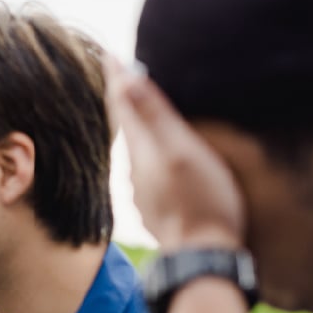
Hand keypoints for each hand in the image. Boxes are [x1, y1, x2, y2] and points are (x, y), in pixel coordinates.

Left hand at [105, 56, 245, 253]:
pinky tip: (158, 154)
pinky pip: (149, 168)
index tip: (108, 53)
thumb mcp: (179, 152)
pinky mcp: (160, 207)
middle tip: (119, 72)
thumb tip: (125, 78)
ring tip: (139, 107)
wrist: (203, 259)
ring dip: (136, 123)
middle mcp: (137, 170)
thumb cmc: (200, 202)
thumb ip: (153, 116)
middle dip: (122, 96)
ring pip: (137, 147)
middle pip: (126, 124)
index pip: (122, 104)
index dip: (117, 77)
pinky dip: (150, 149)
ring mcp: (147, 191)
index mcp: (141, 150)